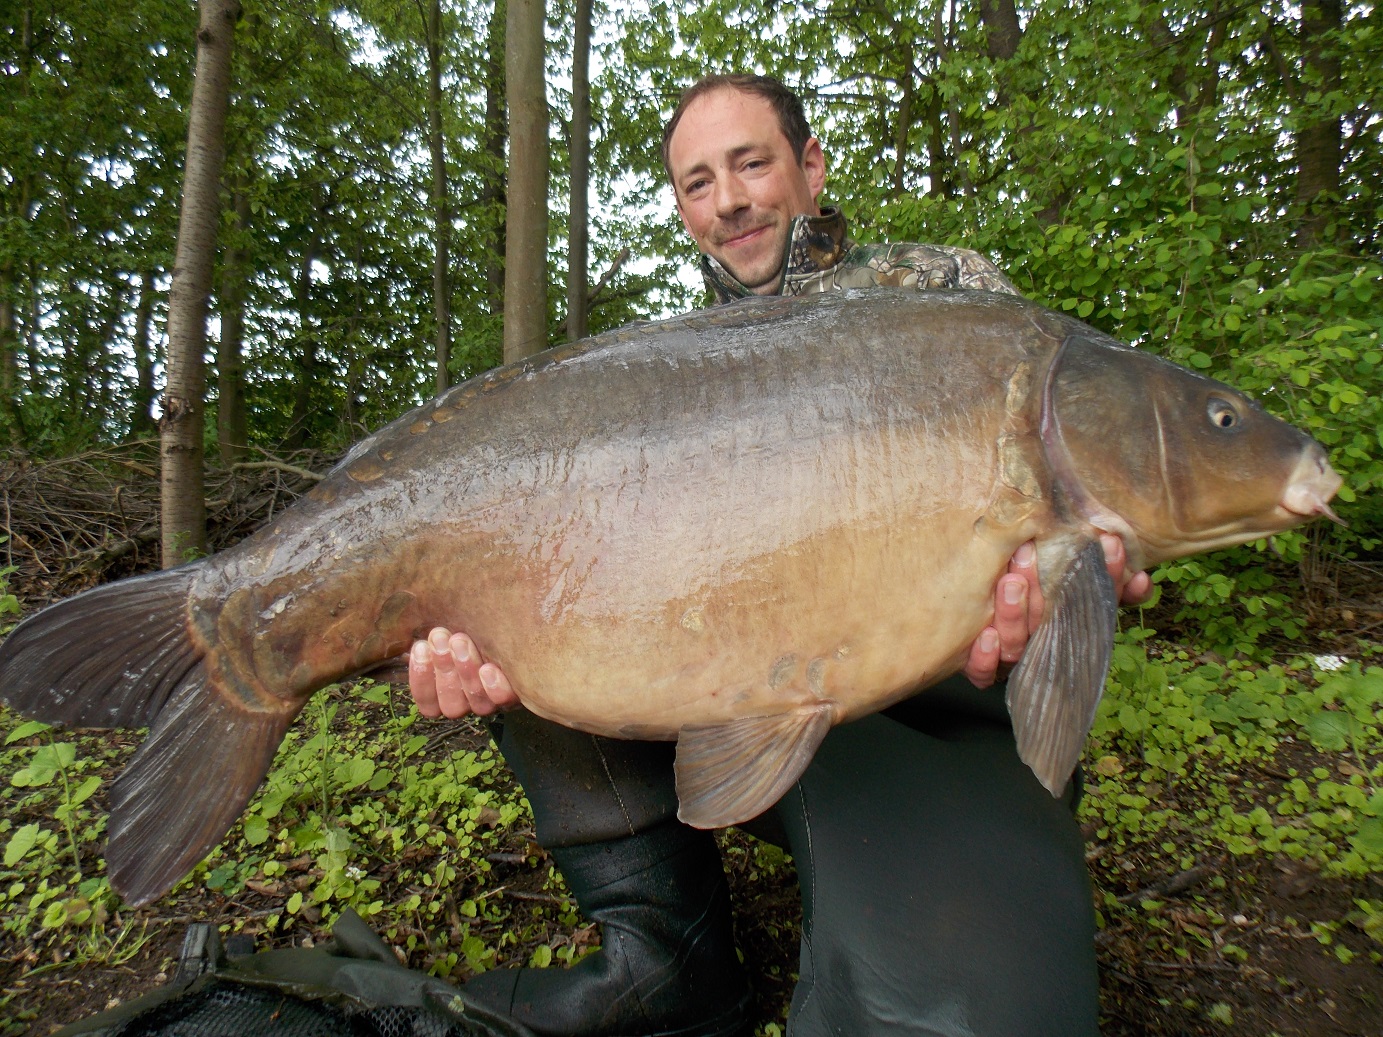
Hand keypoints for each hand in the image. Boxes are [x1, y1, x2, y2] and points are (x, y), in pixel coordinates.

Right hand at [409, 628, 520, 717]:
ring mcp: (496, 701)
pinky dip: (494, 687)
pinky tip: (489, 668)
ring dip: (465, 672)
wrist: (521, 625)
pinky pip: (504, 699)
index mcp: (450, 695)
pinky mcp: (520, 693)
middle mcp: (473, 704)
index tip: (419, 648)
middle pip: (452, 704)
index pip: (428, 703)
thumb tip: (405, 621)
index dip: (420, 679)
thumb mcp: (452, 630)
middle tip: (439, 637)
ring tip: (460, 641)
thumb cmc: (477, 626)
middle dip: (442, 669)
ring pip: (477, 703)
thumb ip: (433, 636)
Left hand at [963, 535, 1152, 689]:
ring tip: (1010, 582)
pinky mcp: (981, 670)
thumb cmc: (1028, 589)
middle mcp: (1044, 639)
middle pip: (1050, 622)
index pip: (1096, 603)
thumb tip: (1142, 579)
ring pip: (1015, 645)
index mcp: (1069, 619)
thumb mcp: (1062, 574)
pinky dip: (984, 658)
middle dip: (1043, 591)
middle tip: (1030, 553)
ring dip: (1013, 615)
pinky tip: (986, 636)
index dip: (1109, 578)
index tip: (1111, 545)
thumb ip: (1101, 577)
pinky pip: (983, 672)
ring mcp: (1012, 656)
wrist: (967, 610)